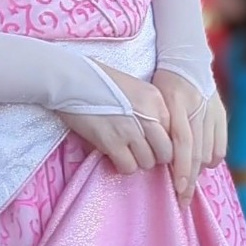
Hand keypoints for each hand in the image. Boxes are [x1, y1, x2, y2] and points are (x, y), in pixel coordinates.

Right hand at [58, 64, 172, 174]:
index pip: (174, 133)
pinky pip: (128, 167)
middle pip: (165, 152)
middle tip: (139, 151)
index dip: (164, 143)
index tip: (153, 146)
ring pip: (148, 162)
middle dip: (154, 156)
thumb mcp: (134, 88)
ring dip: (137, 161)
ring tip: (124, 150)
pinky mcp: (112, 142)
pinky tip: (114, 154)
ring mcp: (131, 130)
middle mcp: (148, 114)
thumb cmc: (100, 81)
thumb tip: (156, 137)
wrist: (71, 79)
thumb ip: (149, 109)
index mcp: (155, 98)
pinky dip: (122, 165)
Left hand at [152, 70, 226, 206]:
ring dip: (198, 170)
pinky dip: (211, 159)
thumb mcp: (153, 99)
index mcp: (177, 102)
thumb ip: (156, 125)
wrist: (186, 60)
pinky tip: (202, 164)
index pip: (182, 142)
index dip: (181, 167)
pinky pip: (220, 146)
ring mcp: (212, 112)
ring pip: (209, 152)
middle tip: (183, 200)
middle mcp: (198, 108)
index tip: (178, 188)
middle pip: (197, 152)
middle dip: (189, 179)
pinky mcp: (222, 114)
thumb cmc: (161, 84)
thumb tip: (156, 157)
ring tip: (188, 182)